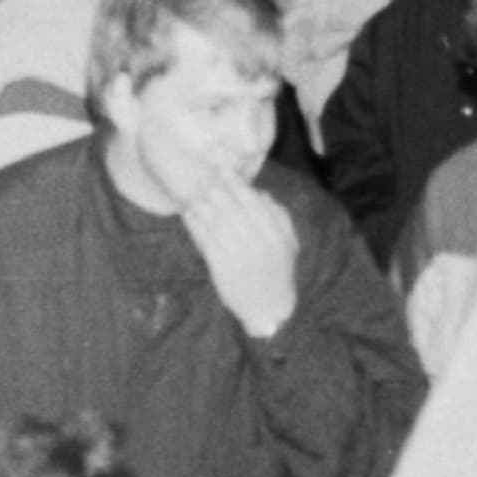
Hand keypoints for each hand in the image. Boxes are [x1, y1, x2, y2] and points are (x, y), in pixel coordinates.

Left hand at [181, 181, 300, 339]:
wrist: (268, 307)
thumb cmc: (278, 272)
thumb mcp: (288, 246)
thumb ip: (280, 217)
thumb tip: (262, 193)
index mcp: (274, 235)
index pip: (252, 201)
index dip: (236, 182)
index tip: (223, 169)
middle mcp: (256, 242)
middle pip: (230, 207)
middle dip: (215, 188)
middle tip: (203, 175)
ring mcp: (237, 254)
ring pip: (215, 220)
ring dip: (202, 202)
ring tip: (192, 190)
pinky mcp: (220, 265)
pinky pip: (203, 238)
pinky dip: (195, 223)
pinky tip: (188, 212)